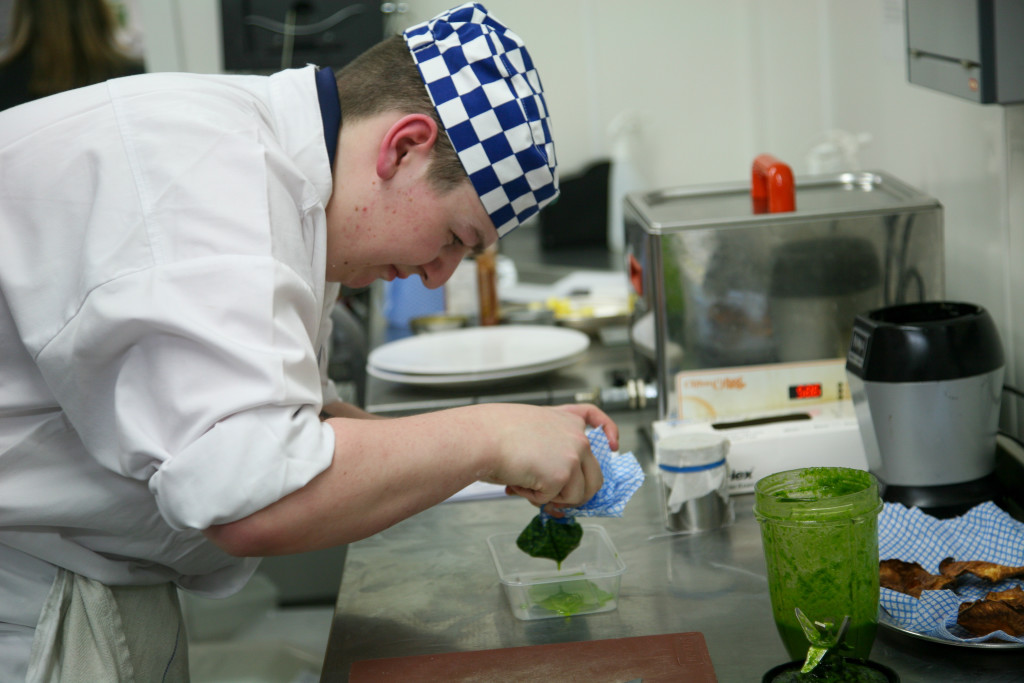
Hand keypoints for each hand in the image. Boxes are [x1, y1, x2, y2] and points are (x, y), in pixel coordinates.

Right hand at [483, 403, 613, 507]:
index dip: (610, 432)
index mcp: (566, 419)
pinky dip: (535, 498)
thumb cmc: (492, 433)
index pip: (596, 419)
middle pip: (594, 475)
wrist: (482, 438)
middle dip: (576, 493)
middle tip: (554, 499)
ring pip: (578, 494)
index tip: (614, 444)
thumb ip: (550, 452)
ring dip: (553, 497)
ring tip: (527, 482)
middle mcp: (577, 436)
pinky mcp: (563, 476)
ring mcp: (573, 456)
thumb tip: (555, 491)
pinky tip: (520, 481)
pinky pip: (554, 500)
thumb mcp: (529, 430)